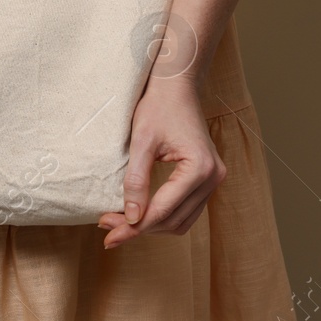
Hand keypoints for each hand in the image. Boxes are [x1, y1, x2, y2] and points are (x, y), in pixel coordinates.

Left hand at [97, 75, 225, 248]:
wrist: (176, 86)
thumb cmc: (158, 106)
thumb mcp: (141, 141)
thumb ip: (136, 180)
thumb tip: (131, 218)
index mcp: (200, 168)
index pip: (163, 210)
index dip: (134, 226)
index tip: (108, 234)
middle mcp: (213, 178)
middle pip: (173, 221)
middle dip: (139, 227)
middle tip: (107, 226)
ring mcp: (213, 180)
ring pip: (181, 221)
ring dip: (151, 226)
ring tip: (119, 222)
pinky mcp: (206, 179)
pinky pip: (185, 210)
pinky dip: (162, 216)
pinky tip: (139, 213)